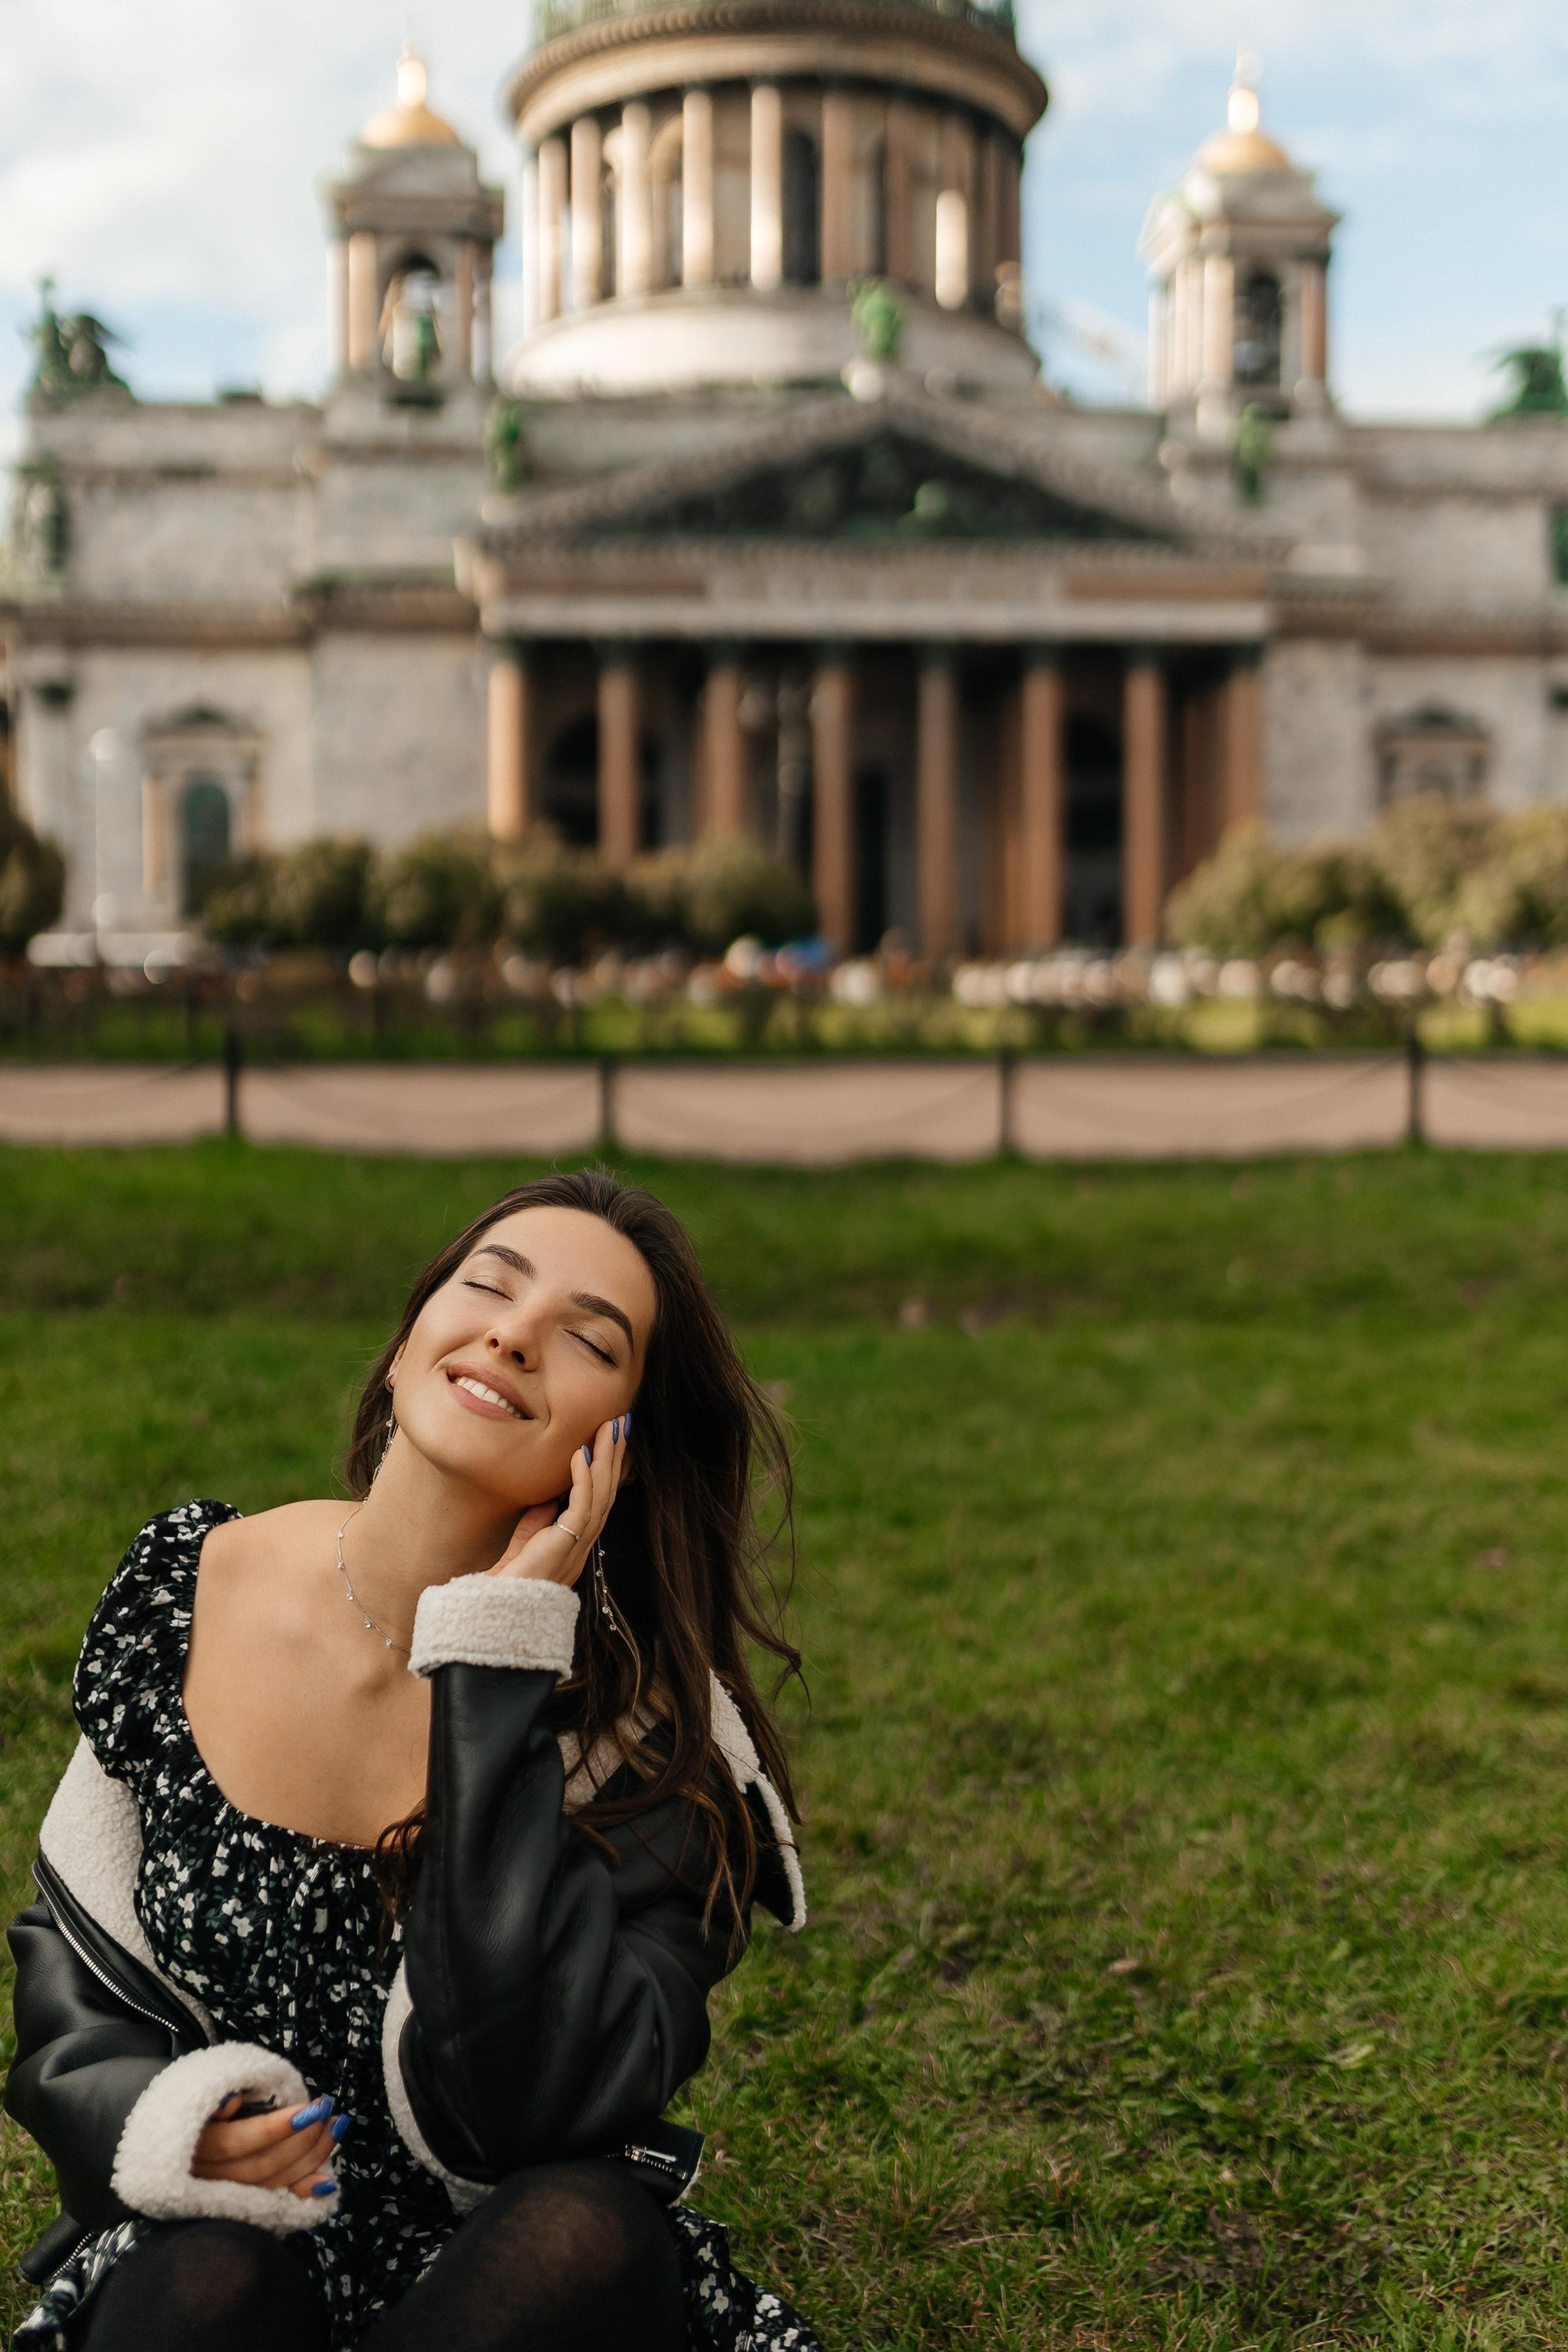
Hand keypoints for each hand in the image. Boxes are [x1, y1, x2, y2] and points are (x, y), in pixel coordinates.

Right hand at [192, 2091, 347, 2201]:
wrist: (172, 2156)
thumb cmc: (194, 2117)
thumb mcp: (196, 2103)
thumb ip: (214, 2103)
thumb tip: (233, 2100)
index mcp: (198, 2150)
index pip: (237, 2142)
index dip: (275, 2128)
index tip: (309, 2109)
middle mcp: (212, 2179)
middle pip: (262, 2165)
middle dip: (301, 2138)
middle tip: (326, 2109)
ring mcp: (229, 2196)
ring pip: (273, 2183)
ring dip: (311, 2156)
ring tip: (336, 2125)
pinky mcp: (245, 2205)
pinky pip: (276, 2202)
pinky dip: (303, 2193)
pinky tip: (329, 2182)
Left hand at [487, 1415, 629, 1587]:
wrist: (499, 1606)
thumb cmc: (510, 1580)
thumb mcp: (527, 1541)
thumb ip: (539, 1521)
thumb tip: (550, 1498)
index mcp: (578, 1543)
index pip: (601, 1499)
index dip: (609, 1469)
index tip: (612, 1440)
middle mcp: (585, 1544)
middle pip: (607, 1492)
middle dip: (615, 1457)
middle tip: (621, 1423)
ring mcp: (578, 1545)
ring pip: (601, 1495)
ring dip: (605, 1459)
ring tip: (608, 1429)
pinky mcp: (566, 1544)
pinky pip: (581, 1506)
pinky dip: (583, 1478)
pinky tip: (580, 1454)